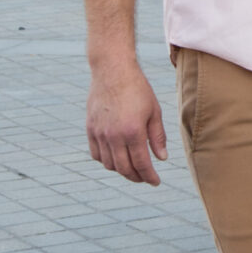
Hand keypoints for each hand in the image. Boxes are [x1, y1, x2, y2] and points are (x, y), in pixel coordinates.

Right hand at [87, 58, 167, 183]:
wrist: (112, 70)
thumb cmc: (137, 89)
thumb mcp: (154, 111)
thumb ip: (157, 137)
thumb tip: (161, 158)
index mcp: (133, 132)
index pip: (142, 164)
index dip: (149, 177)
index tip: (156, 182)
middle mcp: (114, 136)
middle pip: (124, 168)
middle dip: (136, 177)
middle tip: (145, 178)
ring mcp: (100, 133)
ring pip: (109, 164)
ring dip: (121, 170)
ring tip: (132, 167)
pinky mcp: (90, 129)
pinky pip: (96, 154)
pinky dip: (106, 161)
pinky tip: (116, 157)